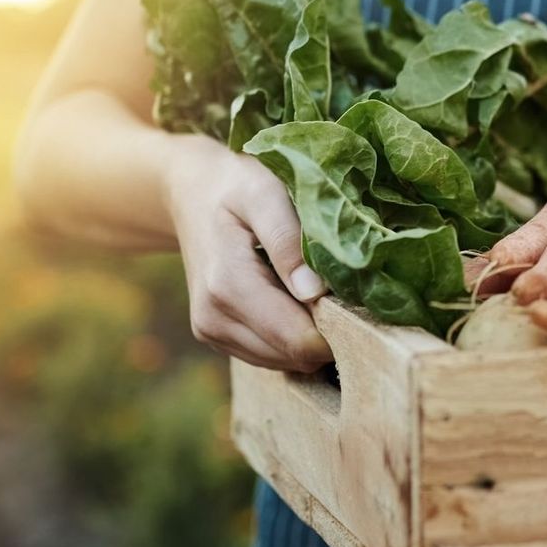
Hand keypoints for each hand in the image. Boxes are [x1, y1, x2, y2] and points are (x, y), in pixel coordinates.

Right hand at [163, 136, 332, 371]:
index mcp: (228, 285)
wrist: (189, 192)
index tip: (356, 297)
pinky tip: (292, 297)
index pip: (297, 339)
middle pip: (294, 355)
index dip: (337, 327)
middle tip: (342, 289)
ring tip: (313, 288)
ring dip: (308, 334)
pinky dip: (289, 335)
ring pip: (284, 361)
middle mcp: (214, 318)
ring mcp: (211, 332)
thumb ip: (288, 240)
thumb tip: (314, 293)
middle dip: (327, 331)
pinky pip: (269, 355)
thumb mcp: (264, 194)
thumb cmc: (234, 185)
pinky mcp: (215, 336)